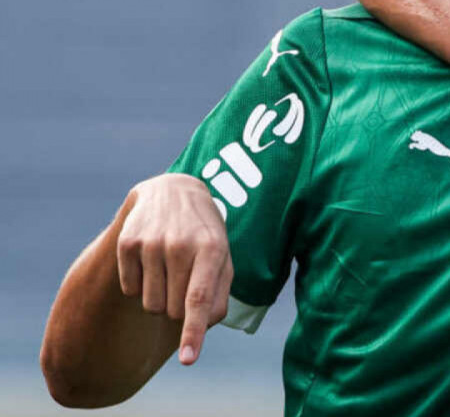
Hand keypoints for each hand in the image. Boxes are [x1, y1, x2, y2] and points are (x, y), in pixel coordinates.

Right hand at [116, 174, 232, 364]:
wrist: (173, 191)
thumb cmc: (205, 235)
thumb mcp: (222, 257)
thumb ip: (219, 295)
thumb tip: (203, 327)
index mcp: (213, 250)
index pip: (199, 299)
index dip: (192, 332)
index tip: (187, 360)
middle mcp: (181, 244)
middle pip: (172, 310)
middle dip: (178, 307)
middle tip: (185, 278)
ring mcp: (151, 242)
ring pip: (150, 304)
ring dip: (159, 297)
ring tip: (169, 267)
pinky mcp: (127, 242)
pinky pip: (129, 290)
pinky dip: (139, 285)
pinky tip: (150, 260)